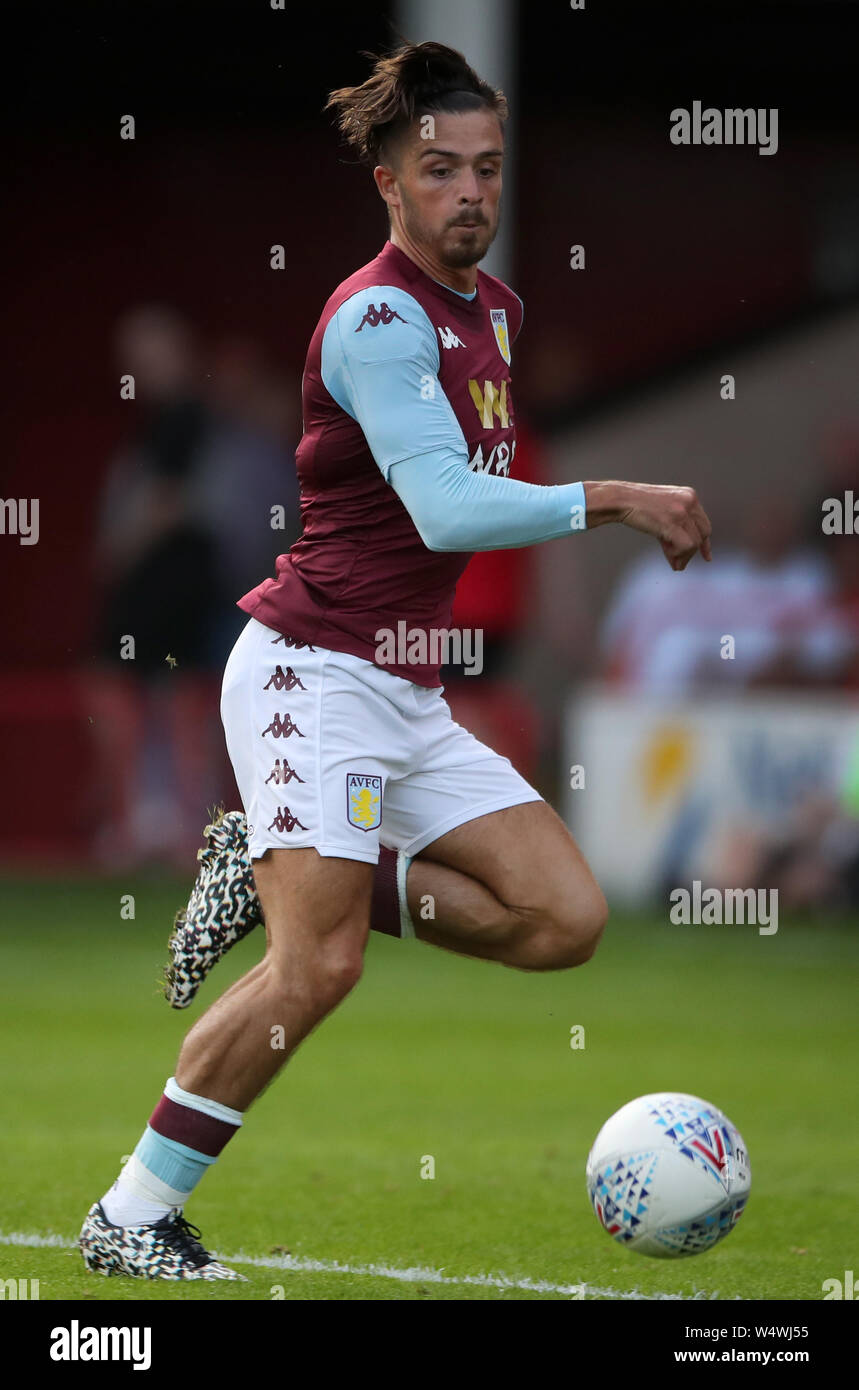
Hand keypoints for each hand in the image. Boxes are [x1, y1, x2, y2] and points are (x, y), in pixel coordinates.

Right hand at [584, 480, 711, 570]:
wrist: (621, 499)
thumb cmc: (637, 506)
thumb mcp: (663, 512)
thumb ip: (675, 527)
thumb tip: (681, 554)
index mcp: (689, 496)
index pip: (704, 524)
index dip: (705, 543)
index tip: (706, 556)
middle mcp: (689, 501)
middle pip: (702, 534)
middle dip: (692, 552)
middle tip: (680, 564)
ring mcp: (682, 511)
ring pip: (694, 542)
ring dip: (683, 556)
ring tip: (672, 563)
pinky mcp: (673, 522)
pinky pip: (686, 546)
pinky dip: (678, 555)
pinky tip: (668, 555)